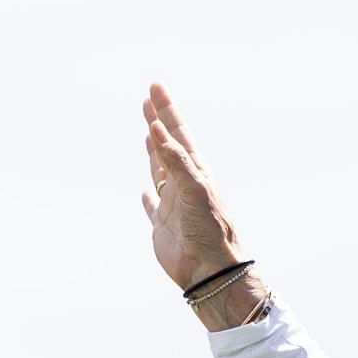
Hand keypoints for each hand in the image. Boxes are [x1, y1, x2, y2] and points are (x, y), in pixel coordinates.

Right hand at [141, 82, 246, 291]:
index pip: (178, 133)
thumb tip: (157, 129)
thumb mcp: (195, 188)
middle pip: (168, 145)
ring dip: (154, 150)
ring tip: (148, 131)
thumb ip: (175, 160)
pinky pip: (152, 205)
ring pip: (160, 169)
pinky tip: (146, 190)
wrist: (211, 269)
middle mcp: (184, 183)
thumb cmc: (209, 229)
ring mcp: (173, 203)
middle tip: (149, 97)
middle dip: (158, 121)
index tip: (155, 87)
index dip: (166, 110)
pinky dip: (147, 196)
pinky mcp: (163, 225)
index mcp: (195, 171)